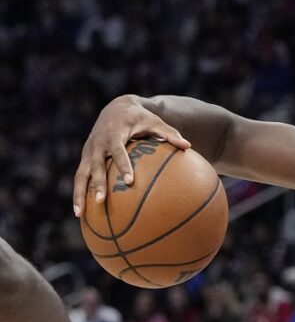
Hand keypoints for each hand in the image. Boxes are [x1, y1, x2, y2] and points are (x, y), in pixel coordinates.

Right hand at [73, 95, 190, 216]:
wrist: (116, 107)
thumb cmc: (140, 117)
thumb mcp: (155, 121)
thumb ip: (170, 134)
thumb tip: (188, 146)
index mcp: (114, 133)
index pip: (118, 151)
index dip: (123, 165)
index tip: (130, 181)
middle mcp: (98, 143)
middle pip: (95, 165)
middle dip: (97, 183)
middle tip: (101, 201)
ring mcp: (89, 151)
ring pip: (81, 174)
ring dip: (79, 193)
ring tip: (80, 214)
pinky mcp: (85, 157)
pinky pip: (80, 176)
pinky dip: (78, 192)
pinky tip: (81, 212)